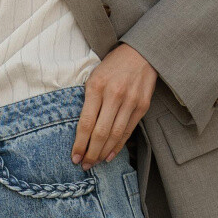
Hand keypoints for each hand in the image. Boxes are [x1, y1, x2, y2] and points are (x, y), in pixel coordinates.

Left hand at [73, 43, 156, 165]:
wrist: (140, 52)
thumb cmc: (112, 65)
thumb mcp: (93, 76)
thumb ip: (88, 100)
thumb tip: (81, 129)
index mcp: (97, 86)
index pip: (86, 122)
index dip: (79, 143)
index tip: (74, 156)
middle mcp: (114, 95)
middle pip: (101, 133)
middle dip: (91, 153)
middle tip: (84, 165)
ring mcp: (130, 101)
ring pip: (116, 135)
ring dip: (104, 153)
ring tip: (95, 162)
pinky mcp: (142, 106)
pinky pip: (128, 131)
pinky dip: (118, 146)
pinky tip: (110, 155)